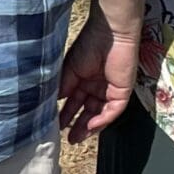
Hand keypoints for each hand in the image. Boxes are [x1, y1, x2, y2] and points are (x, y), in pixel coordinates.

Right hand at [58, 15, 138, 141]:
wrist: (110, 34)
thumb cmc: (88, 46)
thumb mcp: (68, 69)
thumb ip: (62, 88)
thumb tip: (51, 105)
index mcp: (82, 80)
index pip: (74, 102)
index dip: (65, 115)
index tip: (54, 126)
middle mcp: (95, 87)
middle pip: (86, 111)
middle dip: (77, 125)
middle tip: (67, 139)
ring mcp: (109, 90)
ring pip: (99, 114)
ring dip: (88, 127)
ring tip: (76, 138)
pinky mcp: (122, 92)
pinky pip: (112, 111)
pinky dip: (102, 120)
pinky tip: (90, 125)